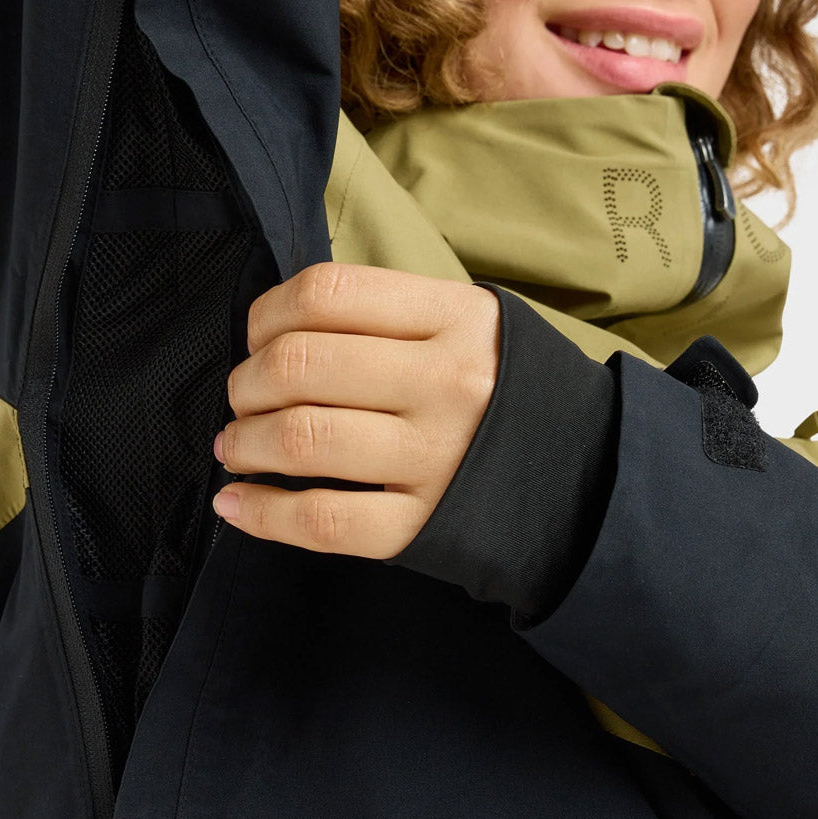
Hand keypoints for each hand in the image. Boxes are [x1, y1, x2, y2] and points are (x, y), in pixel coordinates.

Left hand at [212, 263, 499, 558]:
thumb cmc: (501, 384)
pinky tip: (236, 503)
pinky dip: (262, 515)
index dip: (268, 313)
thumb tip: (276, 330)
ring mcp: (435, 456)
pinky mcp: (423, 524)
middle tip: (243, 396)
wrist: (583, 469)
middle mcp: (443, 382)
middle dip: (246, 383)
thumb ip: (386, 313)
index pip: (328, 294)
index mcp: (453, 318)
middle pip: (300, 365)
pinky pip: (324, 521)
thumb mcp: (466, 321)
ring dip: (243, 443)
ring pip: (301, 439)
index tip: (259, 336)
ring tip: (234, 446)